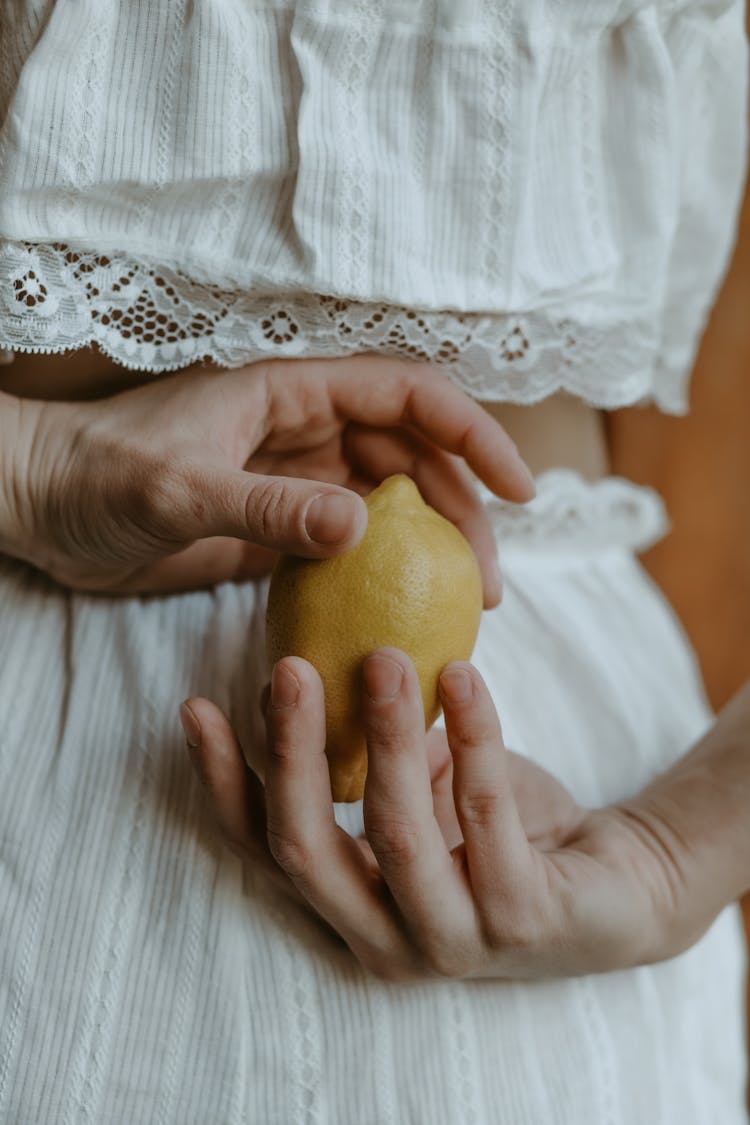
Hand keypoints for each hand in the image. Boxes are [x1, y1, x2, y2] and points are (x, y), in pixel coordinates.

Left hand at [3, 355, 533, 594]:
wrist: (41, 506)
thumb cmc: (97, 474)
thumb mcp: (181, 488)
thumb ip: (267, 506)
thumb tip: (363, 525)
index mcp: (293, 391)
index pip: (407, 395)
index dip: (472, 433)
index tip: (519, 487)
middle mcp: (305, 431)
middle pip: (414, 456)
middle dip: (464, 509)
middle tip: (488, 582)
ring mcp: (294, 481)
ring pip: (390, 506)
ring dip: (432, 548)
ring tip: (464, 606)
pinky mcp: (278, 528)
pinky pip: (350, 547)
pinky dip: (385, 575)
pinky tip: (405, 614)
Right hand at [182, 650, 695, 982]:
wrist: (620, 880)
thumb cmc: (503, 826)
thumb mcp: (425, 784)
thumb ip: (369, 754)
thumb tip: (312, 669)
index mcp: (350, 906)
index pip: (263, 848)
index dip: (224, 780)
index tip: (196, 705)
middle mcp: (385, 938)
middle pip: (306, 849)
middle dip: (292, 752)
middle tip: (292, 666)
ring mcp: (453, 940)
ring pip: (394, 834)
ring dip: (385, 735)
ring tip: (386, 657)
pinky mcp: (523, 922)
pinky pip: (487, 819)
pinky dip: (474, 738)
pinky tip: (465, 677)